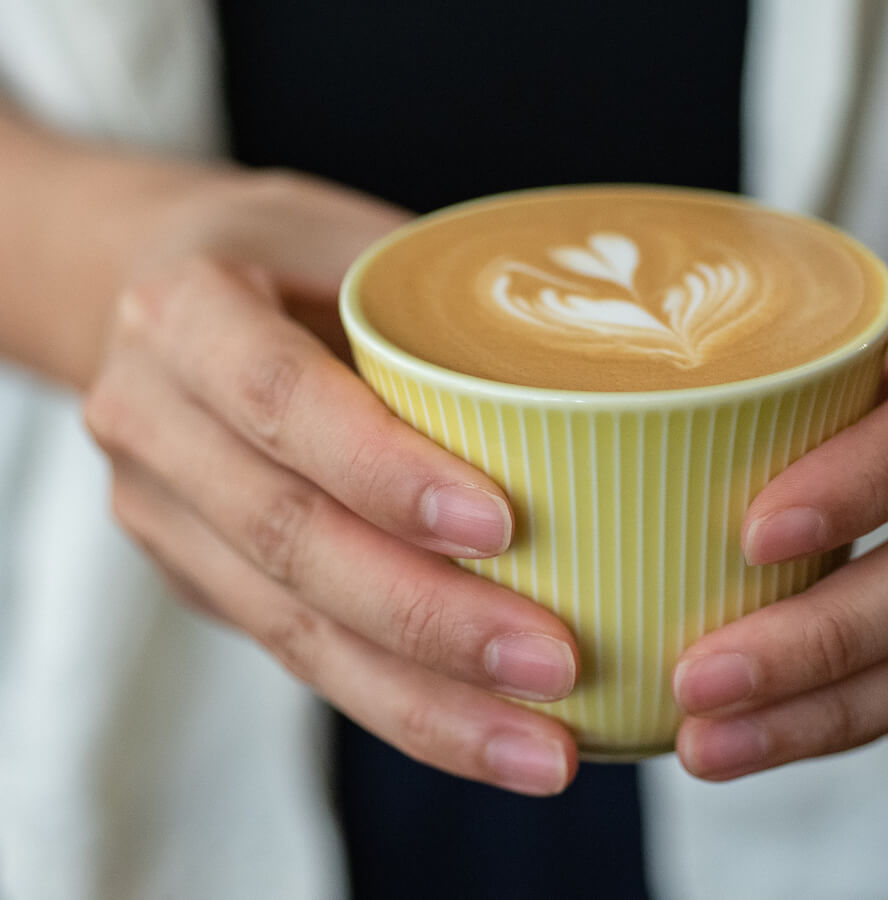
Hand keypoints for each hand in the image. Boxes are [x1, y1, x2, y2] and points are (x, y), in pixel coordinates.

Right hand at [83, 171, 579, 794]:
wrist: (141, 295)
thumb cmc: (282, 254)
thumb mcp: (351, 236)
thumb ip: (448, 301)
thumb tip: (622, 359)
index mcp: (186, 312)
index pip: (282, 397)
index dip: (385, 469)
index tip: (504, 525)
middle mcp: (153, 420)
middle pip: (291, 539)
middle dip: (430, 617)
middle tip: (557, 664)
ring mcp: (165, 514)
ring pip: (292, 629)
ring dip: (424, 701)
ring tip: (542, 748)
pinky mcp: (199, 580)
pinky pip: (300, 656)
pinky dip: (402, 706)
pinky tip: (489, 739)